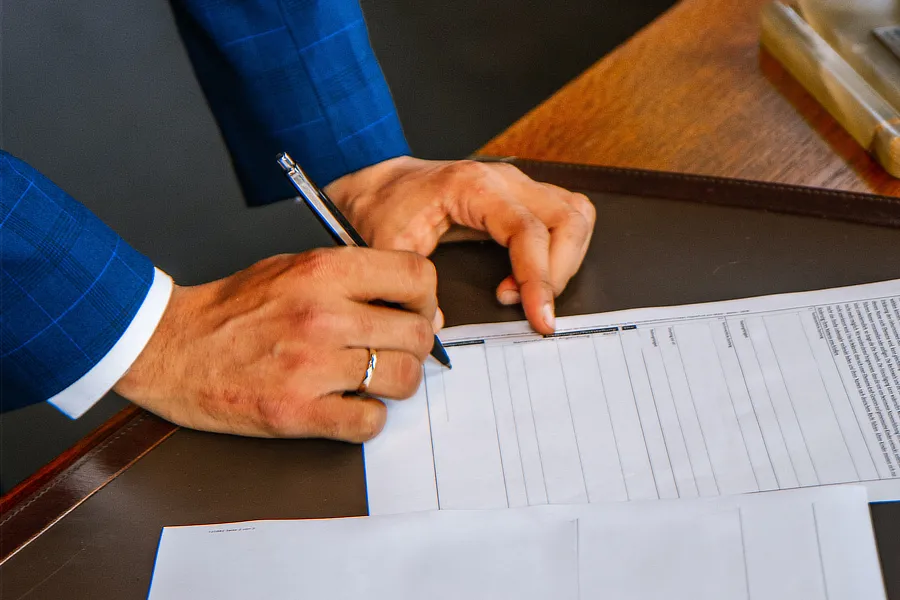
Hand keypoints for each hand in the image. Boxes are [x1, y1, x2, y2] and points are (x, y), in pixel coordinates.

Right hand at [114, 248, 440, 441]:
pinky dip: (367, 418)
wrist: (168, 346)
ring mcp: (310, 366)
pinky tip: (349, 406)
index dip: (426, 298)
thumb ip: (354, 280)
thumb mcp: (293, 267)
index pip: (416, 276)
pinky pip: (369, 422)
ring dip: (396, 383)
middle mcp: (322, 316)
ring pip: (402, 379)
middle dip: (415, 345)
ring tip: (371, 379)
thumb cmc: (231, 309)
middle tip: (394, 351)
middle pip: (417, 333)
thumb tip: (417, 308)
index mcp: (323, 272)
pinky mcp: (296, 412)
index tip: (416, 311)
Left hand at [324, 157, 595, 334]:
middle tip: (532, 309)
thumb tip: (438, 324)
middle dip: (559, 273)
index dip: (540, 278)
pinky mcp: (522, 195)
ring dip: (566, 260)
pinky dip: (562, 249)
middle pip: (567, 219)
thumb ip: (408, 285)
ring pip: (576, 214)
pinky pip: (565, 214)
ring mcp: (518, 184)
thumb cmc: (384, 209)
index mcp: (474, 186)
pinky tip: (529, 277)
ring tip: (529, 293)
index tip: (540, 317)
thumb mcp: (386, 247)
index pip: (528, 230)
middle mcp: (504, 179)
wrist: (380, 186)